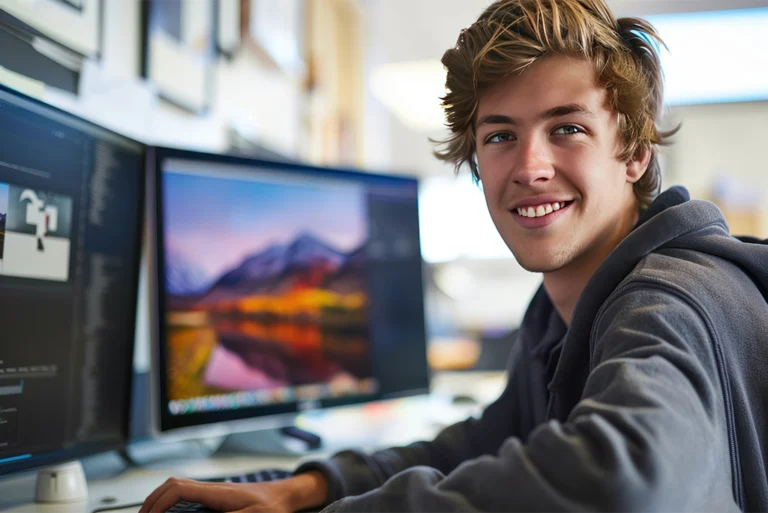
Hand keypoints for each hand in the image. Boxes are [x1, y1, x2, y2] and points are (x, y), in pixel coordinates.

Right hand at [139, 472, 327, 512]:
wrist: (286, 496)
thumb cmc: (272, 507)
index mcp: (217, 492)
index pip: (179, 489)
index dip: (159, 502)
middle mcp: (212, 488)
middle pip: (172, 485)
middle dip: (152, 501)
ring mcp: (213, 491)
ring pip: (178, 488)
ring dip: (161, 500)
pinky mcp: (215, 497)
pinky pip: (187, 494)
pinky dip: (172, 503)